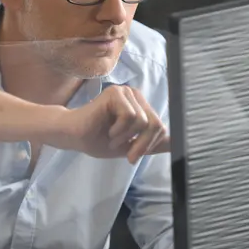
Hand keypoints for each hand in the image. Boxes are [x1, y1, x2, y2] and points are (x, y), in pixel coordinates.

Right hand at [53, 85, 168, 162]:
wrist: (73, 136)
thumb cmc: (98, 140)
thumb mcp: (130, 145)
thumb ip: (151, 143)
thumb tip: (174, 143)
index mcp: (140, 106)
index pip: (160, 126)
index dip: (150, 145)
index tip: (133, 156)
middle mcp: (135, 96)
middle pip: (156, 124)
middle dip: (143, 144)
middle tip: (128, 155)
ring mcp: (125, 92)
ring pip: (143, 121)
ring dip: (126, 137)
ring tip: (112, 138)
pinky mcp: (115, 93)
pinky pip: (130, 116)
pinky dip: (119, 130)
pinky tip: (108, 131)